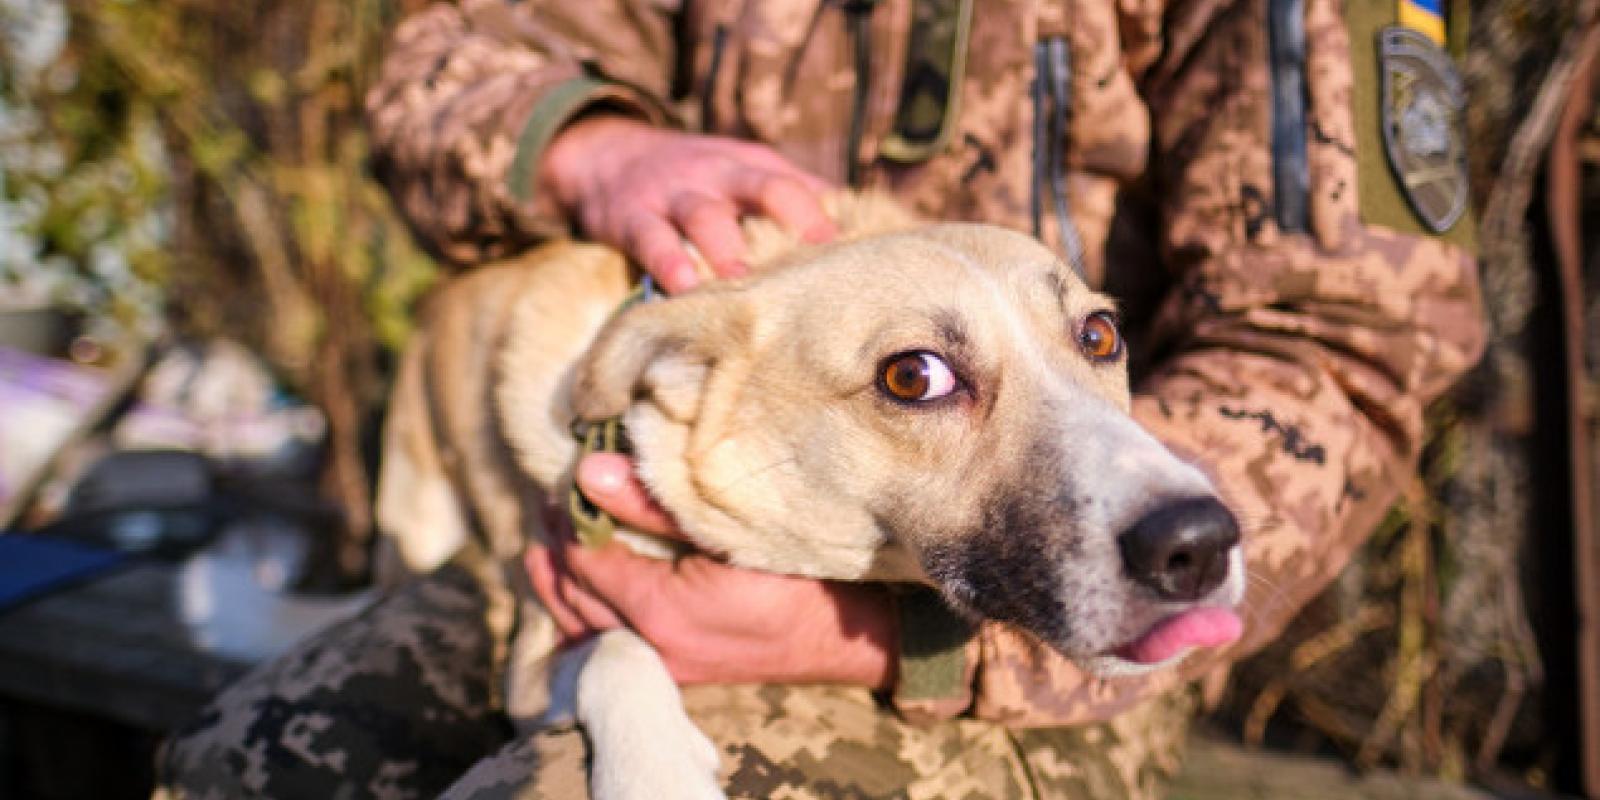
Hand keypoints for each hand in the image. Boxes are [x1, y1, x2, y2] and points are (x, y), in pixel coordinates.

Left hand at [526, 452, 896, 688]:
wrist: (853, 633)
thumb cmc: (805, 572)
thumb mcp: (731, 525)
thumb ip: (654, 502)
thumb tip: (588, 469)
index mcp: (660, 610)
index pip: (584, 557)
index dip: (568, 513)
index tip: (567, 474)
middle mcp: (653, 646)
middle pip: (574, 594)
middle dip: (556, 544)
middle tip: (552, 499)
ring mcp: (665, 664)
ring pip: (586, 624)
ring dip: (565, 579)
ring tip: (556, 535)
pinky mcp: (678, 667)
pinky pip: (609, 640)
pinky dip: (588, 610)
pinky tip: (586, 585)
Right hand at [540, 116, 837, 292]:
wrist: (606, 153)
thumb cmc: (695, 177)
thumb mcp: (742, 171)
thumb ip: (793, 193)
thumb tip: (860, 225)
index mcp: (753, 166)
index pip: (799, 184)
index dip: (826, 215)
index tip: (855, 251)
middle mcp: (719, 175)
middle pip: (765, 187)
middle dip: (794, 217)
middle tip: (820, 257)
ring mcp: (674, 194)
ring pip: (706, 215)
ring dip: (728, 248)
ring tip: (745, 282)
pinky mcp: (632, 217)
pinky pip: (651, 239)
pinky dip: (668, 263)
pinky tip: (684, 287)